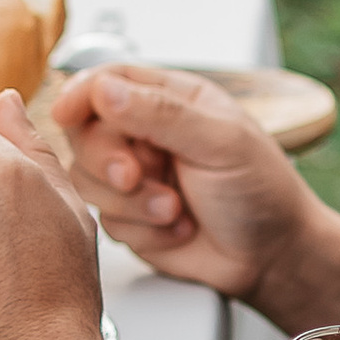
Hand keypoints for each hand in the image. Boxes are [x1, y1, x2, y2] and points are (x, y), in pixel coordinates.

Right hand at [49, 64, 315, 306]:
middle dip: (105, 160)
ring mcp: (136, 178)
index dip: (81, 95)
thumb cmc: (262, 190)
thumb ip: (162, 114)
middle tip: (134, 178)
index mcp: (170, 100)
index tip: (66, 113)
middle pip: (85, 133)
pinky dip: (142, 229)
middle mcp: (147, 135)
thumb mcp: (220, 142)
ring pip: (88, 180)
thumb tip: (104, 90)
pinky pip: (106, 221)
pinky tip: (179, 230)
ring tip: (175, 210)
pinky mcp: (132, 218)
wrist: (273, 257)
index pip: (107, 82)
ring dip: (130, 201)